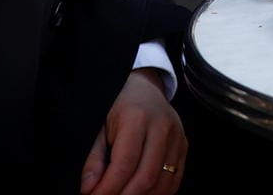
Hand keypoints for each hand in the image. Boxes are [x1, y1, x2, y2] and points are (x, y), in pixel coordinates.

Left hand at [82, 70, 184, 194]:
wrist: (144, 88)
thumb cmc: (117, 107)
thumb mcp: (99, 126)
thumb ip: (93, 158)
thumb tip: (89, 189)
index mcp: (137, 117)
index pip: (124, 164)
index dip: (108, 188)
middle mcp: (162, 127)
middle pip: (146, 176)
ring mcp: (177, 137)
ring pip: (163, 182)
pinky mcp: (184, 146)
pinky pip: (174, 180)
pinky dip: (157, 194)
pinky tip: (141, 194)